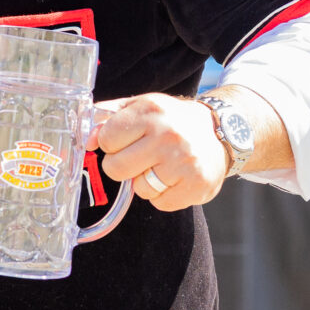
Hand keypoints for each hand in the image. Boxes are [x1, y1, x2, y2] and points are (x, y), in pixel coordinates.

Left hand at [89, 93, 230, 211]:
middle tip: (141, 158)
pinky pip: (160, 203)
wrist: (222, 132)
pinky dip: (163, 196)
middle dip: (123, 166)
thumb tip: (86, 139)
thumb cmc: (172, 120)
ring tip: (162, 167)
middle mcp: (167, 134)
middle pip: (116, 168)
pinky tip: (175, 178)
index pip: (106, 140)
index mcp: (150, 111)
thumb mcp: (142, 106)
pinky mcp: (196, 185)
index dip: (112, 144)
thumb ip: (108, 117)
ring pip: (139, 189)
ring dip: (145, 182)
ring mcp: (183, 161)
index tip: (126, 141)